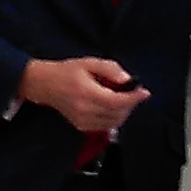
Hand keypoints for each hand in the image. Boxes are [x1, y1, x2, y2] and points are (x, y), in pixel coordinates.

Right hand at [20, 55, 146, 138]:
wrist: (45, 85)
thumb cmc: (67, 71)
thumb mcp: (89, 62)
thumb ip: (110, 69)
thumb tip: (128, 80)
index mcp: (86, 93)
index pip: (116, 101)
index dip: (133, 98)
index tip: (145, 92)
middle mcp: (85, 110)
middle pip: (118, 113)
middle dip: (130, 103)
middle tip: (133, 92)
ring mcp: (82, 121)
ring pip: (114, 122)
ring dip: (124, 111)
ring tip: (122, 98)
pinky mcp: (82, 127)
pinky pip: (106, 126)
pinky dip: (114, 117)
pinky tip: (112, 106)